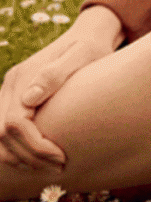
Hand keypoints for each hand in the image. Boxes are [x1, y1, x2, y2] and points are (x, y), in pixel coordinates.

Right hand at [0, 6, 123, 169]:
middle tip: (59, 166)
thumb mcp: (83, 55)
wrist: (89, 35)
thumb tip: (29, 98)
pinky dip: (18, 149)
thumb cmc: (92, 47)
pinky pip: (6, 130)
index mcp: (24, 76)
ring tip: (50, 166)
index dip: (34, 145)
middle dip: (28, 155)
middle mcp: (11, 85)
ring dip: (20, 156)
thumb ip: (57, 73)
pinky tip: (41, 157)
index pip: (15, 123)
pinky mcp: (17, 98)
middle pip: (2, 134)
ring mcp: (11, 92)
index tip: (61, 157)